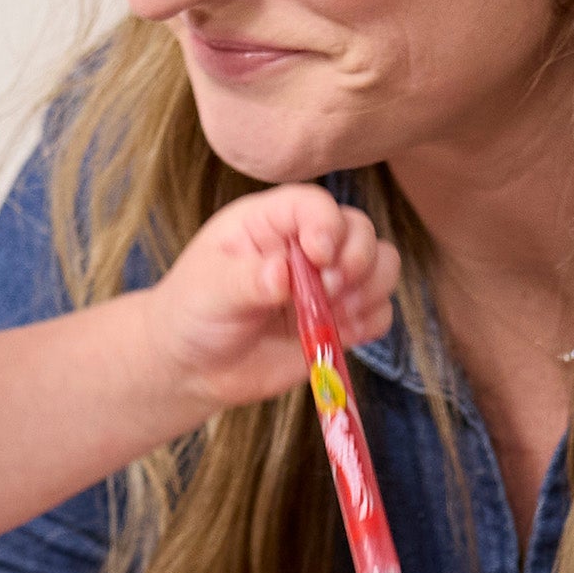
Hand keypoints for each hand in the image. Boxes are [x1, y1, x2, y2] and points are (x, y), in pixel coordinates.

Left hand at [137, 183, 401, 417]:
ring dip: (371, 288)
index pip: (314, 205)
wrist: (194, 368)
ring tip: (337, 313)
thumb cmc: (193, 314)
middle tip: (328, 291)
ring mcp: (325, 284)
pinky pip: (378, 312)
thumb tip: (283, 274)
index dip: (327, 225)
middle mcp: (304, 246)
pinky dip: (372, 321)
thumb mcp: (210, 291)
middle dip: (356, 259)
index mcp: (269, 222)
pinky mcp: (339, 320)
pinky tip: (344, 334)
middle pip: (359, 230)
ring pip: (381, 266)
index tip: (319, 257)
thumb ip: (247, 281)